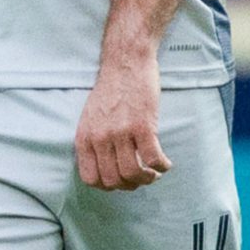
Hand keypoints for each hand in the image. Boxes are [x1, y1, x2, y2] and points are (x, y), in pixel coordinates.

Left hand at [75, 55, 172, 191]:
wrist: (126, 62)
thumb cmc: (111, 89)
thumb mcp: (90, 117)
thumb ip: (93, 141)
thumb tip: (104, 166)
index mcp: (84, 137)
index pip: (90, 178)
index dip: (107, 186)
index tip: (120, 181)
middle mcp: (100, 138)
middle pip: (114, 180)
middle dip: (130, 185)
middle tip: (141, 177)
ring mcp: (120, 132)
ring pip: (133, 173)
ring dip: (147, 178)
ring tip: (154, 172)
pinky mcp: (142, 126)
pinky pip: (153, 158)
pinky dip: (162, 166)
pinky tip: (165, 163)